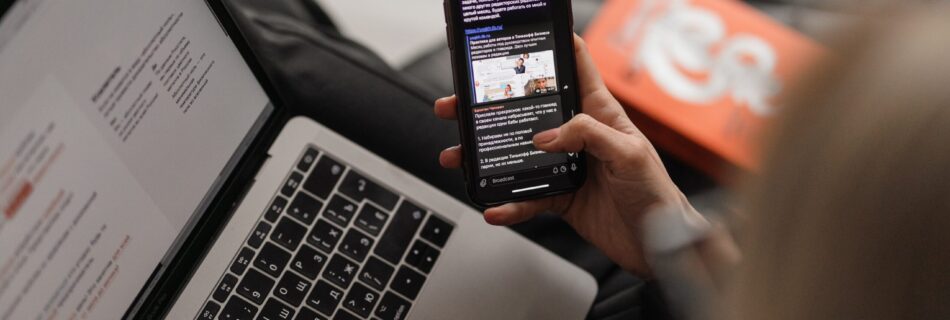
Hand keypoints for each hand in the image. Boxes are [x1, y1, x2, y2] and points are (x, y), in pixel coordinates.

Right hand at [434, 35, 698, 275]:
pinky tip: (494, 207)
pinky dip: (508, 204)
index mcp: (599, 114)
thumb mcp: (629, 153)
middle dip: (491, 105)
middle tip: (459, 104)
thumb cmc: (656, 192)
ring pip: (516, 155)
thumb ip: (589, 135)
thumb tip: (546, 136)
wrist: (657, 244)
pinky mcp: (558, 197)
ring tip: (459, 156)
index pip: (576, 69)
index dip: (554, 47)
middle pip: (528, 112)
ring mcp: (564, 166)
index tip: (524, 36)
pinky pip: (525, 197)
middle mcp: (577, 136)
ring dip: (485, 156)